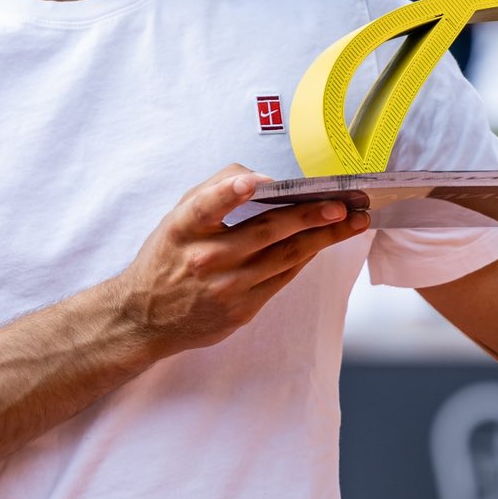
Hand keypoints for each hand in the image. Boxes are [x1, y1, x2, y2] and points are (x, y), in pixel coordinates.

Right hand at [112, 164, 367, 354]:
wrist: (145, 318)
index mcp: (183, 229)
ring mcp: (226, 288)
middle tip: (341, 203)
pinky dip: (306, 258)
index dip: (232, 191)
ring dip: (323, 237)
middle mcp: (205, 259)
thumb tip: (258, 179)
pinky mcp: (241, 310)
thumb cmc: (167, 259)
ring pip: (284, 257)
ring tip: (352, 221)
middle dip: (309, 215)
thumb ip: (213, 193)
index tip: (258, 181)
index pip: (206, 205)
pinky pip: (283, 278)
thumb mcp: (176, 219)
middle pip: (265, 232)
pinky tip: (325, 242)